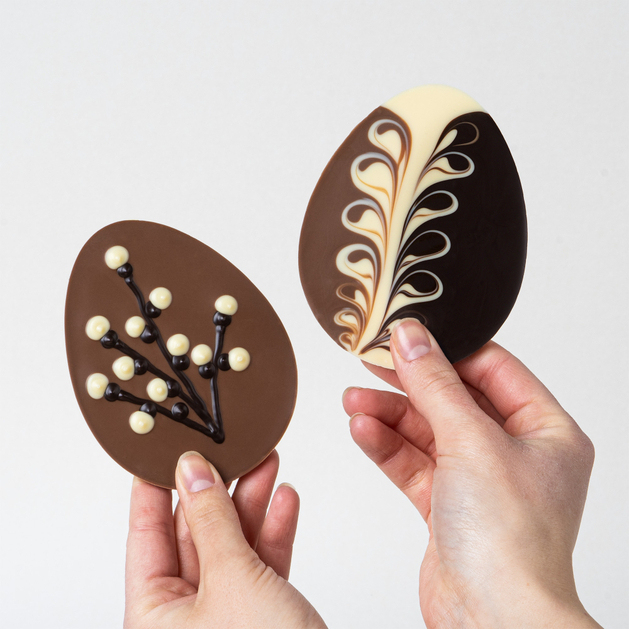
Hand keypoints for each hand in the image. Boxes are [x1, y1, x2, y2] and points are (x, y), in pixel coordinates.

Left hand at [124, 450, 326, 628]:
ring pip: (232, 543)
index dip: (152, 488)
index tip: (162, 448)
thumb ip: (212, 520)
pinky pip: (262, 563)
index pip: (144, 536)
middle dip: (218, 489)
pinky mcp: (261, 614)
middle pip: (195, 533)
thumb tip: (192, 470)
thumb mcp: (232, 580)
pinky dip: (275, 531)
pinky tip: (285, 501)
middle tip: (231, 448)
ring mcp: (225, 613)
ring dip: (252, 503)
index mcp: (154, 616)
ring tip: (266, 462)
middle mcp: (184, 616)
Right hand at [344, 319, 600, 628]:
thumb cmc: (510, 543)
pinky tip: (362, 429)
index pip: (493, 369)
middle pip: (453, 399)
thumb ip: (435, 384)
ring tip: (354, 400)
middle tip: (370, 362)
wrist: (492, 621)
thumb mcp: (470, 441)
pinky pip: (413, 463)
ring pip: (427, 432)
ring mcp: (480, 481)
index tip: (408, 334)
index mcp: (545, 431)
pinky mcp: (448, 506)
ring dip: (390, 415)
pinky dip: (387, 446)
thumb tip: (410, 337)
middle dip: (409, 384)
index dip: (448, 349)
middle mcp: (515, 454)